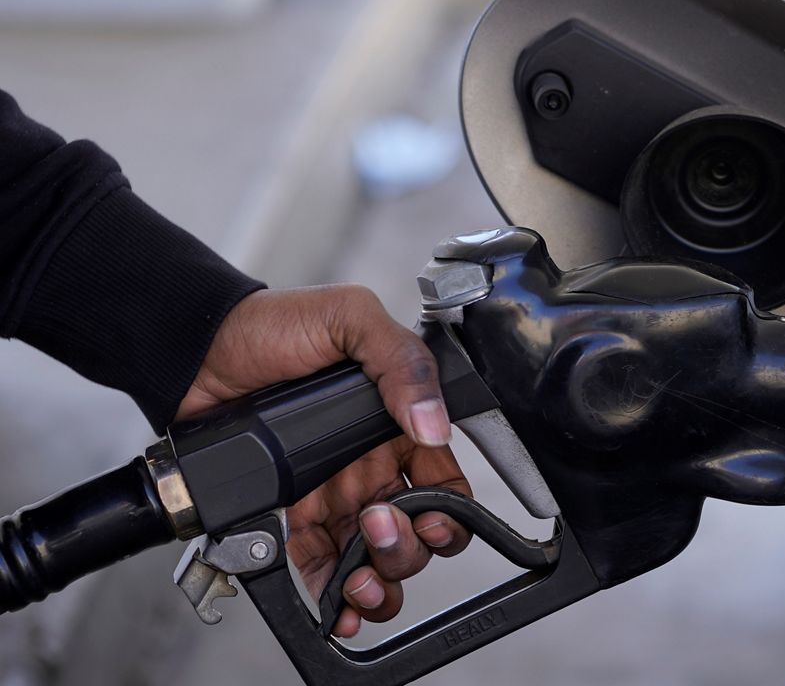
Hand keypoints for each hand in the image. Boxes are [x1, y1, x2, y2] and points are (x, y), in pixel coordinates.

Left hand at [176, 285, 472, 636]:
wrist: (196, 346)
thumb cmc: (273, 324)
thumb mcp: (352, 318)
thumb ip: (403, 364)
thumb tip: (433, 426)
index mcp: (397, 424)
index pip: (445, 485)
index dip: (449, 514)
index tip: (430, 520)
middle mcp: (370, 465)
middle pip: (414, 532)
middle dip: (406, 549)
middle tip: (377, 528)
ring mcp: (331, 493)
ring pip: (372, 559)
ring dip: (378, 584)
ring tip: (359, 579)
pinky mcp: (288, 513)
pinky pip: (318, 566)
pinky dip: (331, 595)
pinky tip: (336, 606)